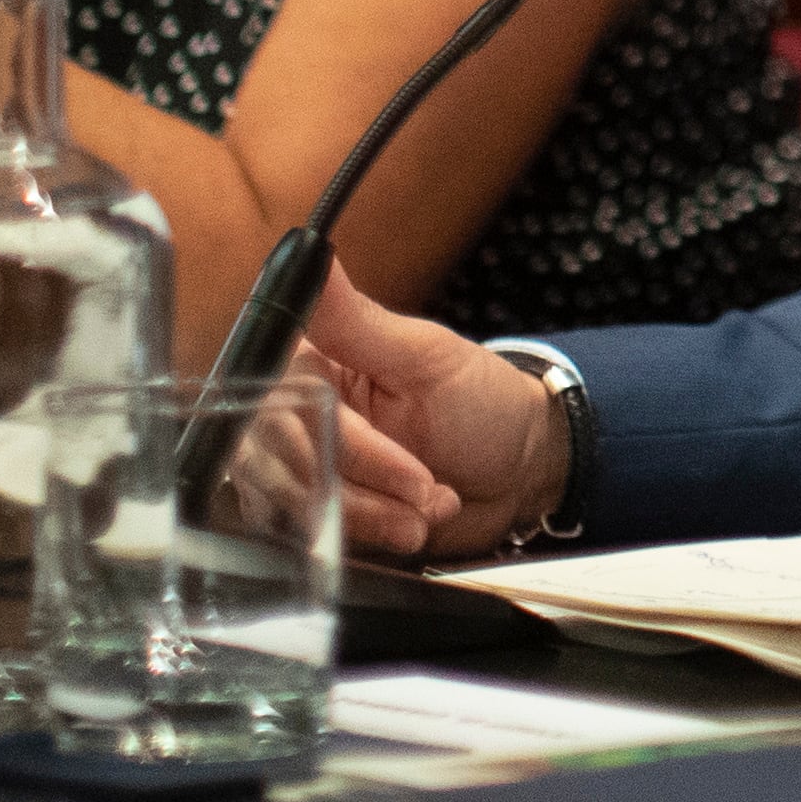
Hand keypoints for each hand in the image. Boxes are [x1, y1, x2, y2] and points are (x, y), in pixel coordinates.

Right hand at [300, 263, 563, 559]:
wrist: (517, 469)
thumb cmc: (479, 402)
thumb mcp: (426, 357)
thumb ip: (356, 320)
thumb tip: (315, 257)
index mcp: (310, 365)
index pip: (282, 402)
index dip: (331, 433)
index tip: (377, 446)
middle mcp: (295, 420)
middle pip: (286, 465)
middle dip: (364, 485)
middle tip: (422, 486)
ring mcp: (304, 474)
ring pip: (299, 510)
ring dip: (374, 516)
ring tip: (429, 504)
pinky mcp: (320, 522)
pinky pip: (313, 544)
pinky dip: (373, 539)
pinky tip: (415, 524)